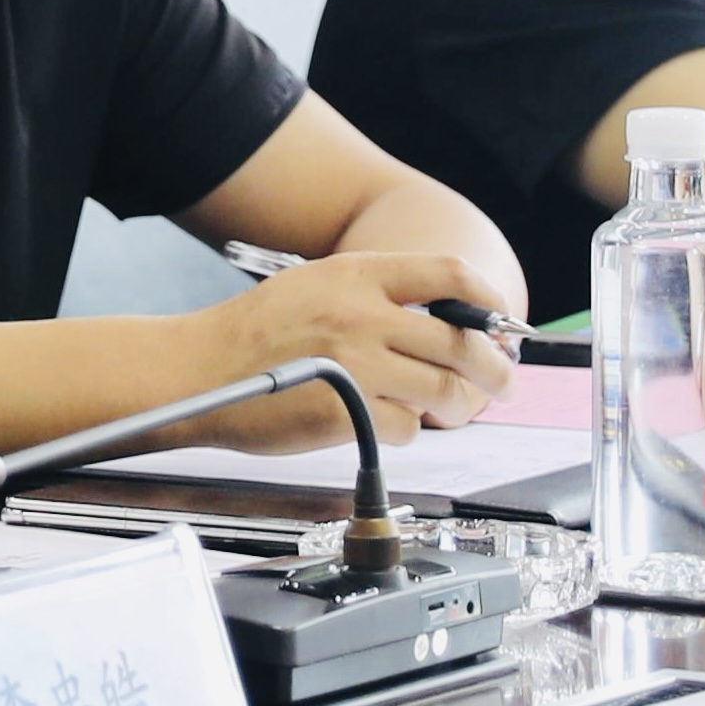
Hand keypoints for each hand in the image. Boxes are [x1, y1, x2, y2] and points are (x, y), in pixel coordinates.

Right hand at [185, 253, 516, 447]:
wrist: (200, 370)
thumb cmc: (259, 332)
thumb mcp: (321, 286)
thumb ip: (380, 297)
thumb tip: (450, 324)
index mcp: (359, 275)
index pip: (450, 274)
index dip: (490, 300)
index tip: (504, 322)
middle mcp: (363, 316)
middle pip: (462, 343)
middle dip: (496, 370)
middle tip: (503, 383)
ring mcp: (356, 366)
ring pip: (443, 391)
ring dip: (459, 407)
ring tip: (455, 410)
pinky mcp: (345, 415)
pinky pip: (406, 429)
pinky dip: (407, 430)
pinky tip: (389, 422)